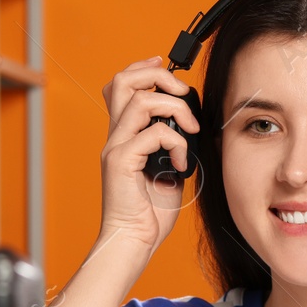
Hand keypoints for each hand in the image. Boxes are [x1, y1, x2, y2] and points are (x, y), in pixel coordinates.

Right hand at [98, 55, 201, 252]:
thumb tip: (191, 127)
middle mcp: (116, 136)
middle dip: (158, 76)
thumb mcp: (168, 169)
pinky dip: (176, 143)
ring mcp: (115, 147)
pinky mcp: (120, 162)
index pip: (123, 85)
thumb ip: (173, 145)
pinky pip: (153, 133)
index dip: (143, 68)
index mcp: (125, 136)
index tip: (166, 67)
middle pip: (124, 80)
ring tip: (190, 130)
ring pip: (141, 100)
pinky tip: (181, 164)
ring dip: (174, 108)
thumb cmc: (150, 213)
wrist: (134, 240)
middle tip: (183, 93)